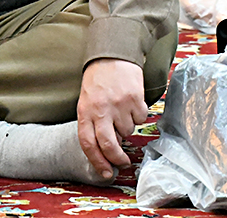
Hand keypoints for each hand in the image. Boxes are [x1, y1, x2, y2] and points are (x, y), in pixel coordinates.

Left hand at [77, 58, 146, 178]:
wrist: (112, 54)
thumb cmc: (98, 80)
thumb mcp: (87, 101)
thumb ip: (94, 124)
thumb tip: (109, 148)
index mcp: (85, 112)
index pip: (88, 144)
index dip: (97, 162)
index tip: (106, 173)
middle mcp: (101, 110)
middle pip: (109, 145)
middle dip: (117, 159)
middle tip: (122, 163)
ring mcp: (118, 105)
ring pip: (128, 131)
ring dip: (128, 127)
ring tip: (123, 110)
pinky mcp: (135, 99)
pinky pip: (141, 119)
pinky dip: (139, 115)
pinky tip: (132, 102)